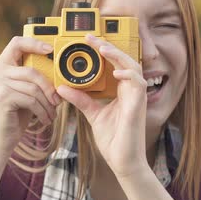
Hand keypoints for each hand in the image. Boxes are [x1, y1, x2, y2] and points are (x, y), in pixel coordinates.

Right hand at [0, 36, 60, 153]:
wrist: (1, 139)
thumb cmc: (17, 114)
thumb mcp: (26, 92)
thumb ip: (34, 78)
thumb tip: (60, 72)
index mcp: (2, 65)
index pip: (17, 43)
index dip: (34, 43)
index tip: (50, 49)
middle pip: (32, 70)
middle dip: (49, 87)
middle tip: (58, 100)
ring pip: (34, 87)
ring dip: (47, 103)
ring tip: (52, 113)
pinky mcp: (2, 97)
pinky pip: (31, 100)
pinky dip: (42, 111)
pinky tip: (45, 120)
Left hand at [56, 34, 148, 177]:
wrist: (122, 161)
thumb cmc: (113, 139)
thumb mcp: (92, 114)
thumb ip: (80, 99)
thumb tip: (61, 87)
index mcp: (122, 90)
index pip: (115, 63)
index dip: (104, 50)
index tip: (86, 41)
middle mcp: (131, 90)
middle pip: (125, 60)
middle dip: (109, 46)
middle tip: (89, 37)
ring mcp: (137, 97)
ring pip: (134, 66)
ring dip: (118, 56)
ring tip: (102, 48)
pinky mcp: (139, 105)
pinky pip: (139, 83)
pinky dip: (129, 75)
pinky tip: (116, 72)